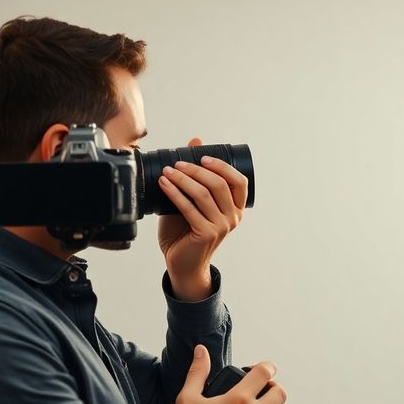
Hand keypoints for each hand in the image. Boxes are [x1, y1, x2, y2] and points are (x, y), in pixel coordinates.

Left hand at [158, 138, 248, 301]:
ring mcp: (221, 226)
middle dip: (196, 170)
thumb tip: (196, 140)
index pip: (240, 181)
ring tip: (167, 171)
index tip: (203, 157)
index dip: (223, 166)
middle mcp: (233, 217)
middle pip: (219, 184)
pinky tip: (164, 185)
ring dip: (183, 179)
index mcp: (236, 208)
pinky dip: (174, 193)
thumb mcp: (193, 200)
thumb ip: (196, 175)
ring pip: (203, 194)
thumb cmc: (186, 231)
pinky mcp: (206, 233)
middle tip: (178, 163)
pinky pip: (189, 208)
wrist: (182, 263)